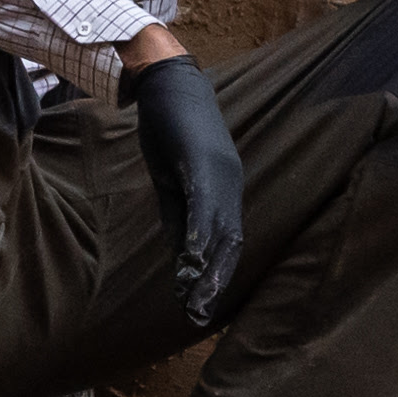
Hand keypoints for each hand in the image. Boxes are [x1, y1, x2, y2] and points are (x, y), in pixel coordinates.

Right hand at [125, 53, 246, 327]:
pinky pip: (204, 206)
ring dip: (209, 269)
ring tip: (195, 300)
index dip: (218, 276)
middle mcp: (230, 183)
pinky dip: (199, 236)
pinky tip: (191, 260)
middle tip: (200, 317)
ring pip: (220, 230)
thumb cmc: (170, 127)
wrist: (167, 79)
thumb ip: (180, 215)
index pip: (227, 242)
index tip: (204, 307)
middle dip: (216, 282)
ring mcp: (220, 173)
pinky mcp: (203, 162)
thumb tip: (183, 254)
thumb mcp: (172, 180)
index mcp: (224, 189)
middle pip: (230, 243)